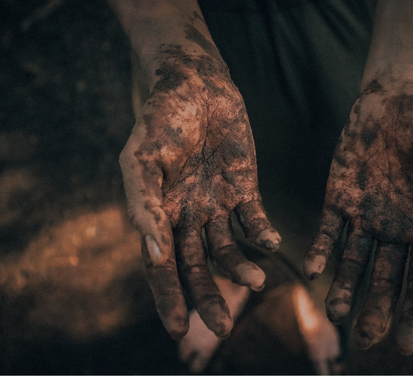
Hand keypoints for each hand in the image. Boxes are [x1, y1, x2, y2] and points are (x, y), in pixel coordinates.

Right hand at [120, 44, 280, 338]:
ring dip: (240, 270)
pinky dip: (262, 236)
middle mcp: (184, 217)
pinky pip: (253, 221)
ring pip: (226, 251)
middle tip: (222, 328)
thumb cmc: (158, 118)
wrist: (193, 82)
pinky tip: (271, 245)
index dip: (168, 298)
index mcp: (154, 215)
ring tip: (256, 282)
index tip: (177, 330)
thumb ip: (143, 206)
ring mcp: (213, 204)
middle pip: (195, 269)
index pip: (160, 267)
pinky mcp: (242, 188)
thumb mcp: (141, 161)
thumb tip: (152, 254)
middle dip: (207, 299)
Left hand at [303, 79, 412, 353]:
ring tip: (336, 315)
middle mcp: (395, 233)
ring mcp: (364, 218)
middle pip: (383, 282)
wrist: (404, 99)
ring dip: (344, 290)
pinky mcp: (337, 199)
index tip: (404, 344)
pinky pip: (326, 234)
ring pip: (352, 265)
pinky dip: (319, 253)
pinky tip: (312, 271)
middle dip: (374, 311)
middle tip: (364, 340)